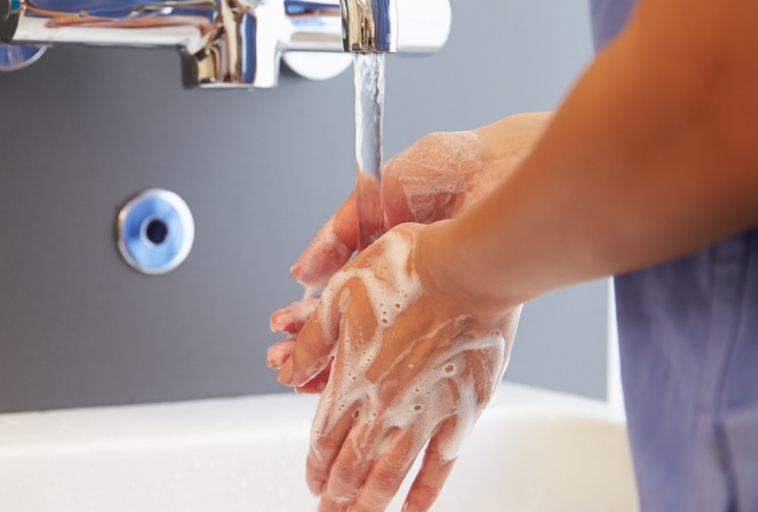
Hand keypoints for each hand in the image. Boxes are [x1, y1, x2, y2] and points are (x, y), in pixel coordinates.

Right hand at [268, 114, 545, 389]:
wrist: (498, 169)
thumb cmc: (449, 166)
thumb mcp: (375, 194)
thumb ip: (337, 234)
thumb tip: (302, 274)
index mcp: (384, 250)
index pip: (337, 294)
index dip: (308, 313)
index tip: (284, 327)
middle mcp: (405, 280)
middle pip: (352, 322)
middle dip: (314, 344)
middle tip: (284, 359)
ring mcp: (429, 299)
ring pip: (377, 340)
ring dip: (338, 360)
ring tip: (305, 375)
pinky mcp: (457, 311)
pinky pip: (415, 347)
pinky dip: (382, 363)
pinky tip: (349, 372)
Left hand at [285, 223, 519, 510]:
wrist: (468, 269)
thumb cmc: (408, 270)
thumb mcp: (339, 294)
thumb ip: (313, 340)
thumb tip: (288, 370)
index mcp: (351, 376)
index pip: (324, 436)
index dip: (316, 463)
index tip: (312, 481)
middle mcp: (384, 403)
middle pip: (352, 464)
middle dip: (336, 494)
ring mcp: (424, 412)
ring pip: (389, 474)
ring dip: (370, 503)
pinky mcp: (462, 413)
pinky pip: (438, 466)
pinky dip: (423, 494)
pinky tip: (412, 510)